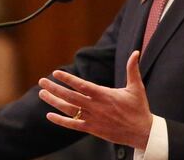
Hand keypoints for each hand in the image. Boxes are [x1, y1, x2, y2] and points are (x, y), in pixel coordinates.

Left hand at [38, 50, 152, 148]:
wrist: (142, 132)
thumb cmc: (138, 108)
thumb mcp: (136, 87)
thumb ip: (132, 69)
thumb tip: (135, 52)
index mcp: (104, 95)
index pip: (82, 85)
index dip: (68, 79)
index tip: (56, 73)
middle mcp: (96, 106)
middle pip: (70, 96)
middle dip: (55, 88)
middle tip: (42, 81)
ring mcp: (93, 119)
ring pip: (69, 110)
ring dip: (54, 102)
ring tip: (42, 94)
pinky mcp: (92, 129)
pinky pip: (73, 125)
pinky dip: (61, 121)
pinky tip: (50, 116)